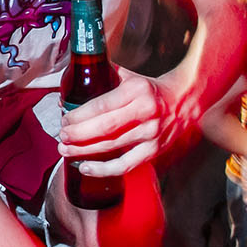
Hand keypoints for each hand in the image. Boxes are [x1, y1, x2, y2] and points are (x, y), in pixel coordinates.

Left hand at [58, 70, 176, 176]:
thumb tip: (73, 83)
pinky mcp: (154, 150)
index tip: (65, 119)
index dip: (79, 115)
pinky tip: (86, 167)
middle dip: (78, 134)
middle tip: (62, 136)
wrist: (184, 100)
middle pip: (104, 128)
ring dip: (84, 151)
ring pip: (111, 147)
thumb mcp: (129, 77)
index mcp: (136, 90)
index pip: (102, 106)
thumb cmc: (150, 89)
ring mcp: (151, 133)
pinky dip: (104, 169)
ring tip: (65, 150)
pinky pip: (125, 165)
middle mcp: (145, 112)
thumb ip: (104, 76)